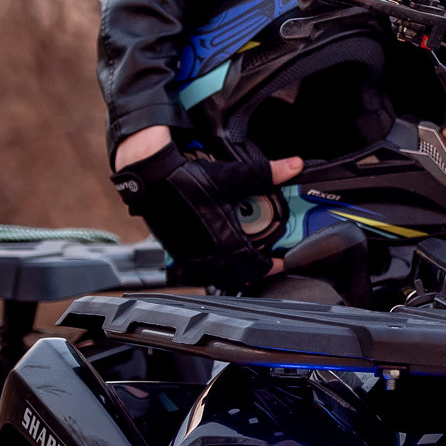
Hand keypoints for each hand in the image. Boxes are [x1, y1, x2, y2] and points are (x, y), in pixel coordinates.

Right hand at [110, 136, 303, 289]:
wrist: (152, 178)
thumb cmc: (188, 180)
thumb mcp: (235, 176)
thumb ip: (269, 173)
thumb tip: (293, 166)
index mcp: (227, 242)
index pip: (258, 268)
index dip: (274, 266)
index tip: (281, 261)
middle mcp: (209, 256)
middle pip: (239, 278)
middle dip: (256, 272)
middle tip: (265, 261)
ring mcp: (191, 257)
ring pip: (218, 278)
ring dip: (234, 272)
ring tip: (243, 260)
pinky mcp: (177, 253)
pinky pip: (201, 271)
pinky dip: (214, 267)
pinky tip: (217, 252)